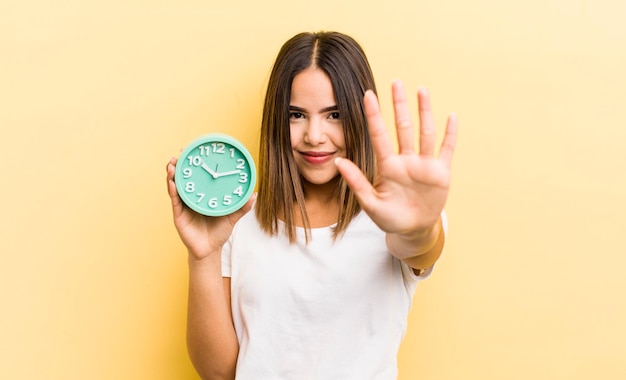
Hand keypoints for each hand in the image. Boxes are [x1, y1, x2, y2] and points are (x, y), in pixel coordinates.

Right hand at [166, 157, 254, 259]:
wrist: (210, 251)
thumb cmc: (219, 233)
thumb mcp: (232, 217)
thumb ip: (242, 207)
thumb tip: (255, 195)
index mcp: (201, 196)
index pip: (196, 177)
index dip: (193, 165)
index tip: (193, 151)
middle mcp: (190, 199)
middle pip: (182, 179)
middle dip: (179, 166)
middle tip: (179, 154)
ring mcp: (183, 206)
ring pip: (175, 187)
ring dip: (172, 175)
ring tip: (172, 164)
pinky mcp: (179, 215)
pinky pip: (175, 201)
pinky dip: (173, 191)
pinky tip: (172, 183)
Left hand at [336, 81, 456, 235]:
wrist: (412, 230)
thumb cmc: (389, 217)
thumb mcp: (370, 203)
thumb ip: (356, 182)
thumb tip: (338, 161)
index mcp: (387, 166)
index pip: (379, 135)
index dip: (374, 115)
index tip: (367, 95)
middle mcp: (406, 160)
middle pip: (402, 127)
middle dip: (399, 105)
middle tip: (396, 82)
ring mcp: (424, 165)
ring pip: (424, 133)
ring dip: (424, 112)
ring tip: (421, 90)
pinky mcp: (440, 172)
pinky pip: (446, 149)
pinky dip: (450, 134)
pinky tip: (451, 116)